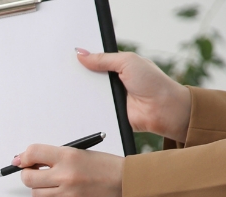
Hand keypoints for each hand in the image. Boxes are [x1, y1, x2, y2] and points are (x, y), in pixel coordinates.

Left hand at [16, 145, 124, 196]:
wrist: (130, 186)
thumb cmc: (109, 168)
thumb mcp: (82, 154)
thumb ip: (56, 157)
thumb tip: (29, 160)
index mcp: (69, 156)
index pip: (32, 153)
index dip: (24, 157)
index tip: (22, 161)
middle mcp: (65, 175)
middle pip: (28, 178)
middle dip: (29, 175)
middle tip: (35, 173)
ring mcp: (67, 194)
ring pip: (36, 194)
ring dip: (41, 189)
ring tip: (55, 184)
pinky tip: (65, 194)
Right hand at [76, 49, 190, 143]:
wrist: (162, 108)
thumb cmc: (153, 82)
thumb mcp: (128, 62)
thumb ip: (104, 58)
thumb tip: (82, 53)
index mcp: (116, 66)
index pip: (93, 61)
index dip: (81, 59)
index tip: (67, 58)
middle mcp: (110, 82)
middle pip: (86, 77)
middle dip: (77, 76)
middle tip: (64, 73)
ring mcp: (107, 98)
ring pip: (85, 94)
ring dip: (79, 93)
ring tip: (67, 89)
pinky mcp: (105, 113)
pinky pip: (89, 110)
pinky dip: (83, 108)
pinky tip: (74, 105)